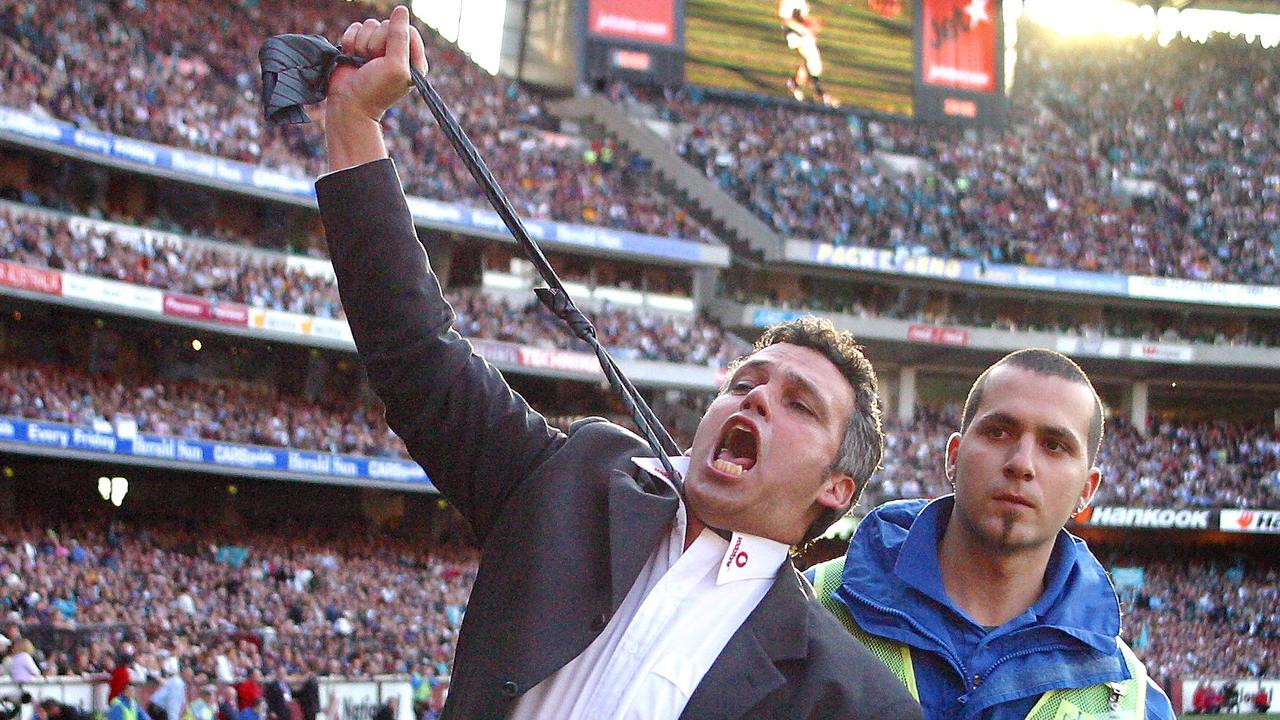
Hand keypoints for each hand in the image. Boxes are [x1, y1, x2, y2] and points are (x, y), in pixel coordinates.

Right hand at [323, 5, 426, 168]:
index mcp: (413, 59)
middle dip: (376, 43)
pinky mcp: (358, 45)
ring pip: (370, 25)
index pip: (408, 30)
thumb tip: (401, 10)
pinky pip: (355, 28)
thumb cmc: (375, 90)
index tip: (389, 57)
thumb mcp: (395, 65)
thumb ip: (400, 36)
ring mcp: (376, 48)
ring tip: (363, 64)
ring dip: (362, 44)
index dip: (395, 39)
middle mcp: (395, 52)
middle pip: (387, 25)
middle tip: (373, 64)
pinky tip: (352, 58)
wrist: (348, 104)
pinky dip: (351, 43)